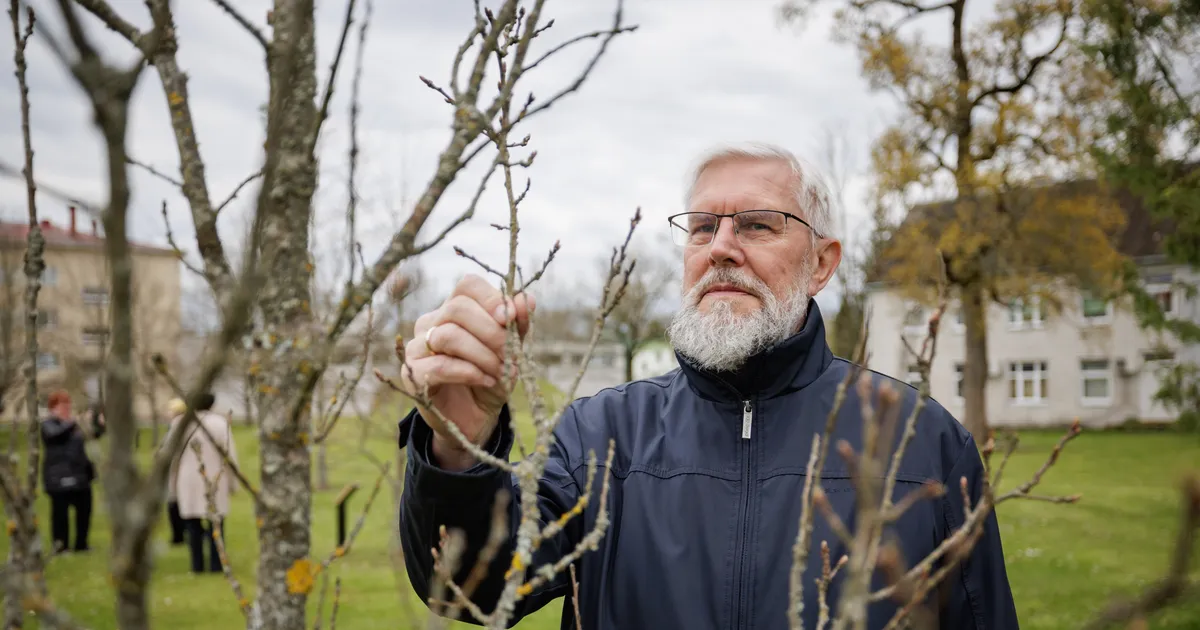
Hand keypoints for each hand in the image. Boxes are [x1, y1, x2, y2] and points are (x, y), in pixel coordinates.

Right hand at [401, 274, 534, 470]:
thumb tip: (527, 300)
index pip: (467, 286)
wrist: (476, 418)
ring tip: (501, 371)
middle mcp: (431, 322)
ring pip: (449, 335)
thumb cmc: (492, 377)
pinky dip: (469, 373)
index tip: (509, 317)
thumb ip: (517, 325)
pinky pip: (440, 366)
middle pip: (457, 308)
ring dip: (483, 355)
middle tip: (511, 354)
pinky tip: (486, 380)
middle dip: (491, 332)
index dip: (490, 298)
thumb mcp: (512, 351)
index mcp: (454, 309)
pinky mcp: (412, 373)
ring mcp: (418, 346)